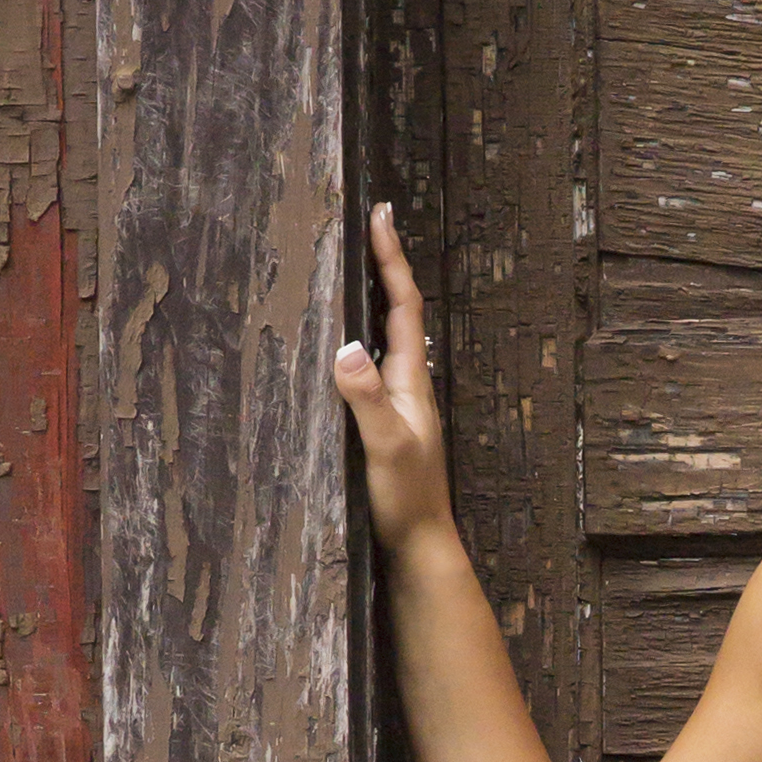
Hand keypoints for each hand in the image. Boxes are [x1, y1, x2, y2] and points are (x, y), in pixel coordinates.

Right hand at [333, 203, 456, 555]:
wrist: (419, 547)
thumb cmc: (407, 501)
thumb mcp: (385, 448)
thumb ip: (366, 400)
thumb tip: (346, 348)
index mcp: (411, 380)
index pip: (402, 304)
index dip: (391, 258)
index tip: (380, 214)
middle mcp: (407, 383)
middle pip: (397, 310)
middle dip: (382, 264)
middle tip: (366, 222)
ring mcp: (397, 402)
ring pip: (385, 335)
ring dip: (371, 296)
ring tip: (352, 262)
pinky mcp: (383, 421)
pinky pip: (371, 363)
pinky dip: (359, 334)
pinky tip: (341, 338)